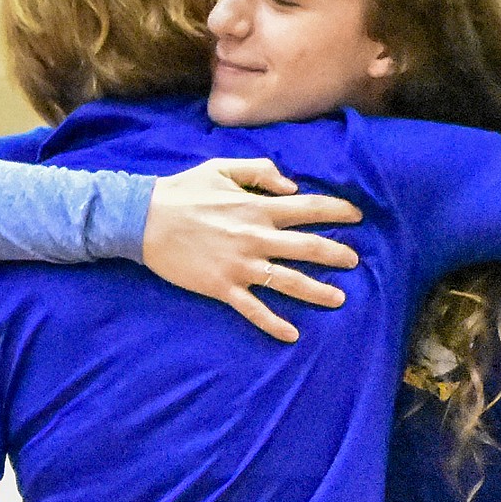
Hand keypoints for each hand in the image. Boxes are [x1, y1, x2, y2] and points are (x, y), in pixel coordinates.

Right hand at [141, 157, 361, 342]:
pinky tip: (292, 334)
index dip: (337, 210)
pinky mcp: (223, 287)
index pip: (309, 208)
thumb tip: (292, 186)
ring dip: (317, 291)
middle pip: (308, 247)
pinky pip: (254, 309)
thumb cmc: (182, 191)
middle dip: (336, 253)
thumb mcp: (221, 167)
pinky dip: (274, 323)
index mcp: (257, 207)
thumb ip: (261, 171)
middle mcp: (255, 237)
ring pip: (289, 281)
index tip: (357, 214)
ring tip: (339, 299)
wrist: (143, 220)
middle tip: (354, 260)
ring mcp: (241, 265)